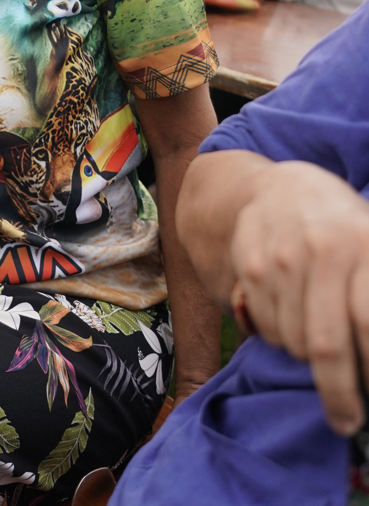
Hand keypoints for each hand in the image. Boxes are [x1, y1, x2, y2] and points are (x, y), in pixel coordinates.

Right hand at [230, 160, 368, 436]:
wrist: (281, 188)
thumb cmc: (342, 227)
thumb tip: (368, 359)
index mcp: (362, 242)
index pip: (365, 321)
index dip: (368, 370)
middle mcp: (320, 248)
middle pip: (326, 343)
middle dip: (338, 393)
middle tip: (346, 418)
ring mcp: (280, 256)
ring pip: (293, 341)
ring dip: (308, 357)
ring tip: (318, 340)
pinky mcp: (249, 263)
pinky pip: (265, 327)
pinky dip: (280, 337)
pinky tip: (292, 316)